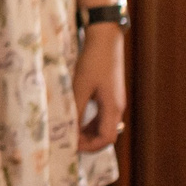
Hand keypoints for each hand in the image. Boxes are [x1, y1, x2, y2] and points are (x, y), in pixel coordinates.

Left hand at [74, 20, 125, 151]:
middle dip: (88, 141)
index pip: (107, 138)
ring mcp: (114, 101)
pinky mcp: (110, 94)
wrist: (105, 39)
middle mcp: (117, 107)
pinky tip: (76, 117)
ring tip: (69, 131)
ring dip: (88, 131)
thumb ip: (76, 108)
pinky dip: (89, 121)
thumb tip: (68, 128)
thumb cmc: (94, 61)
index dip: (90, 146)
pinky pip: (102, 115)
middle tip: (68, 140)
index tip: (72, 146)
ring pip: (104, 125)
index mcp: (113, 108)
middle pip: (106, 134)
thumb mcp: (81, 86)